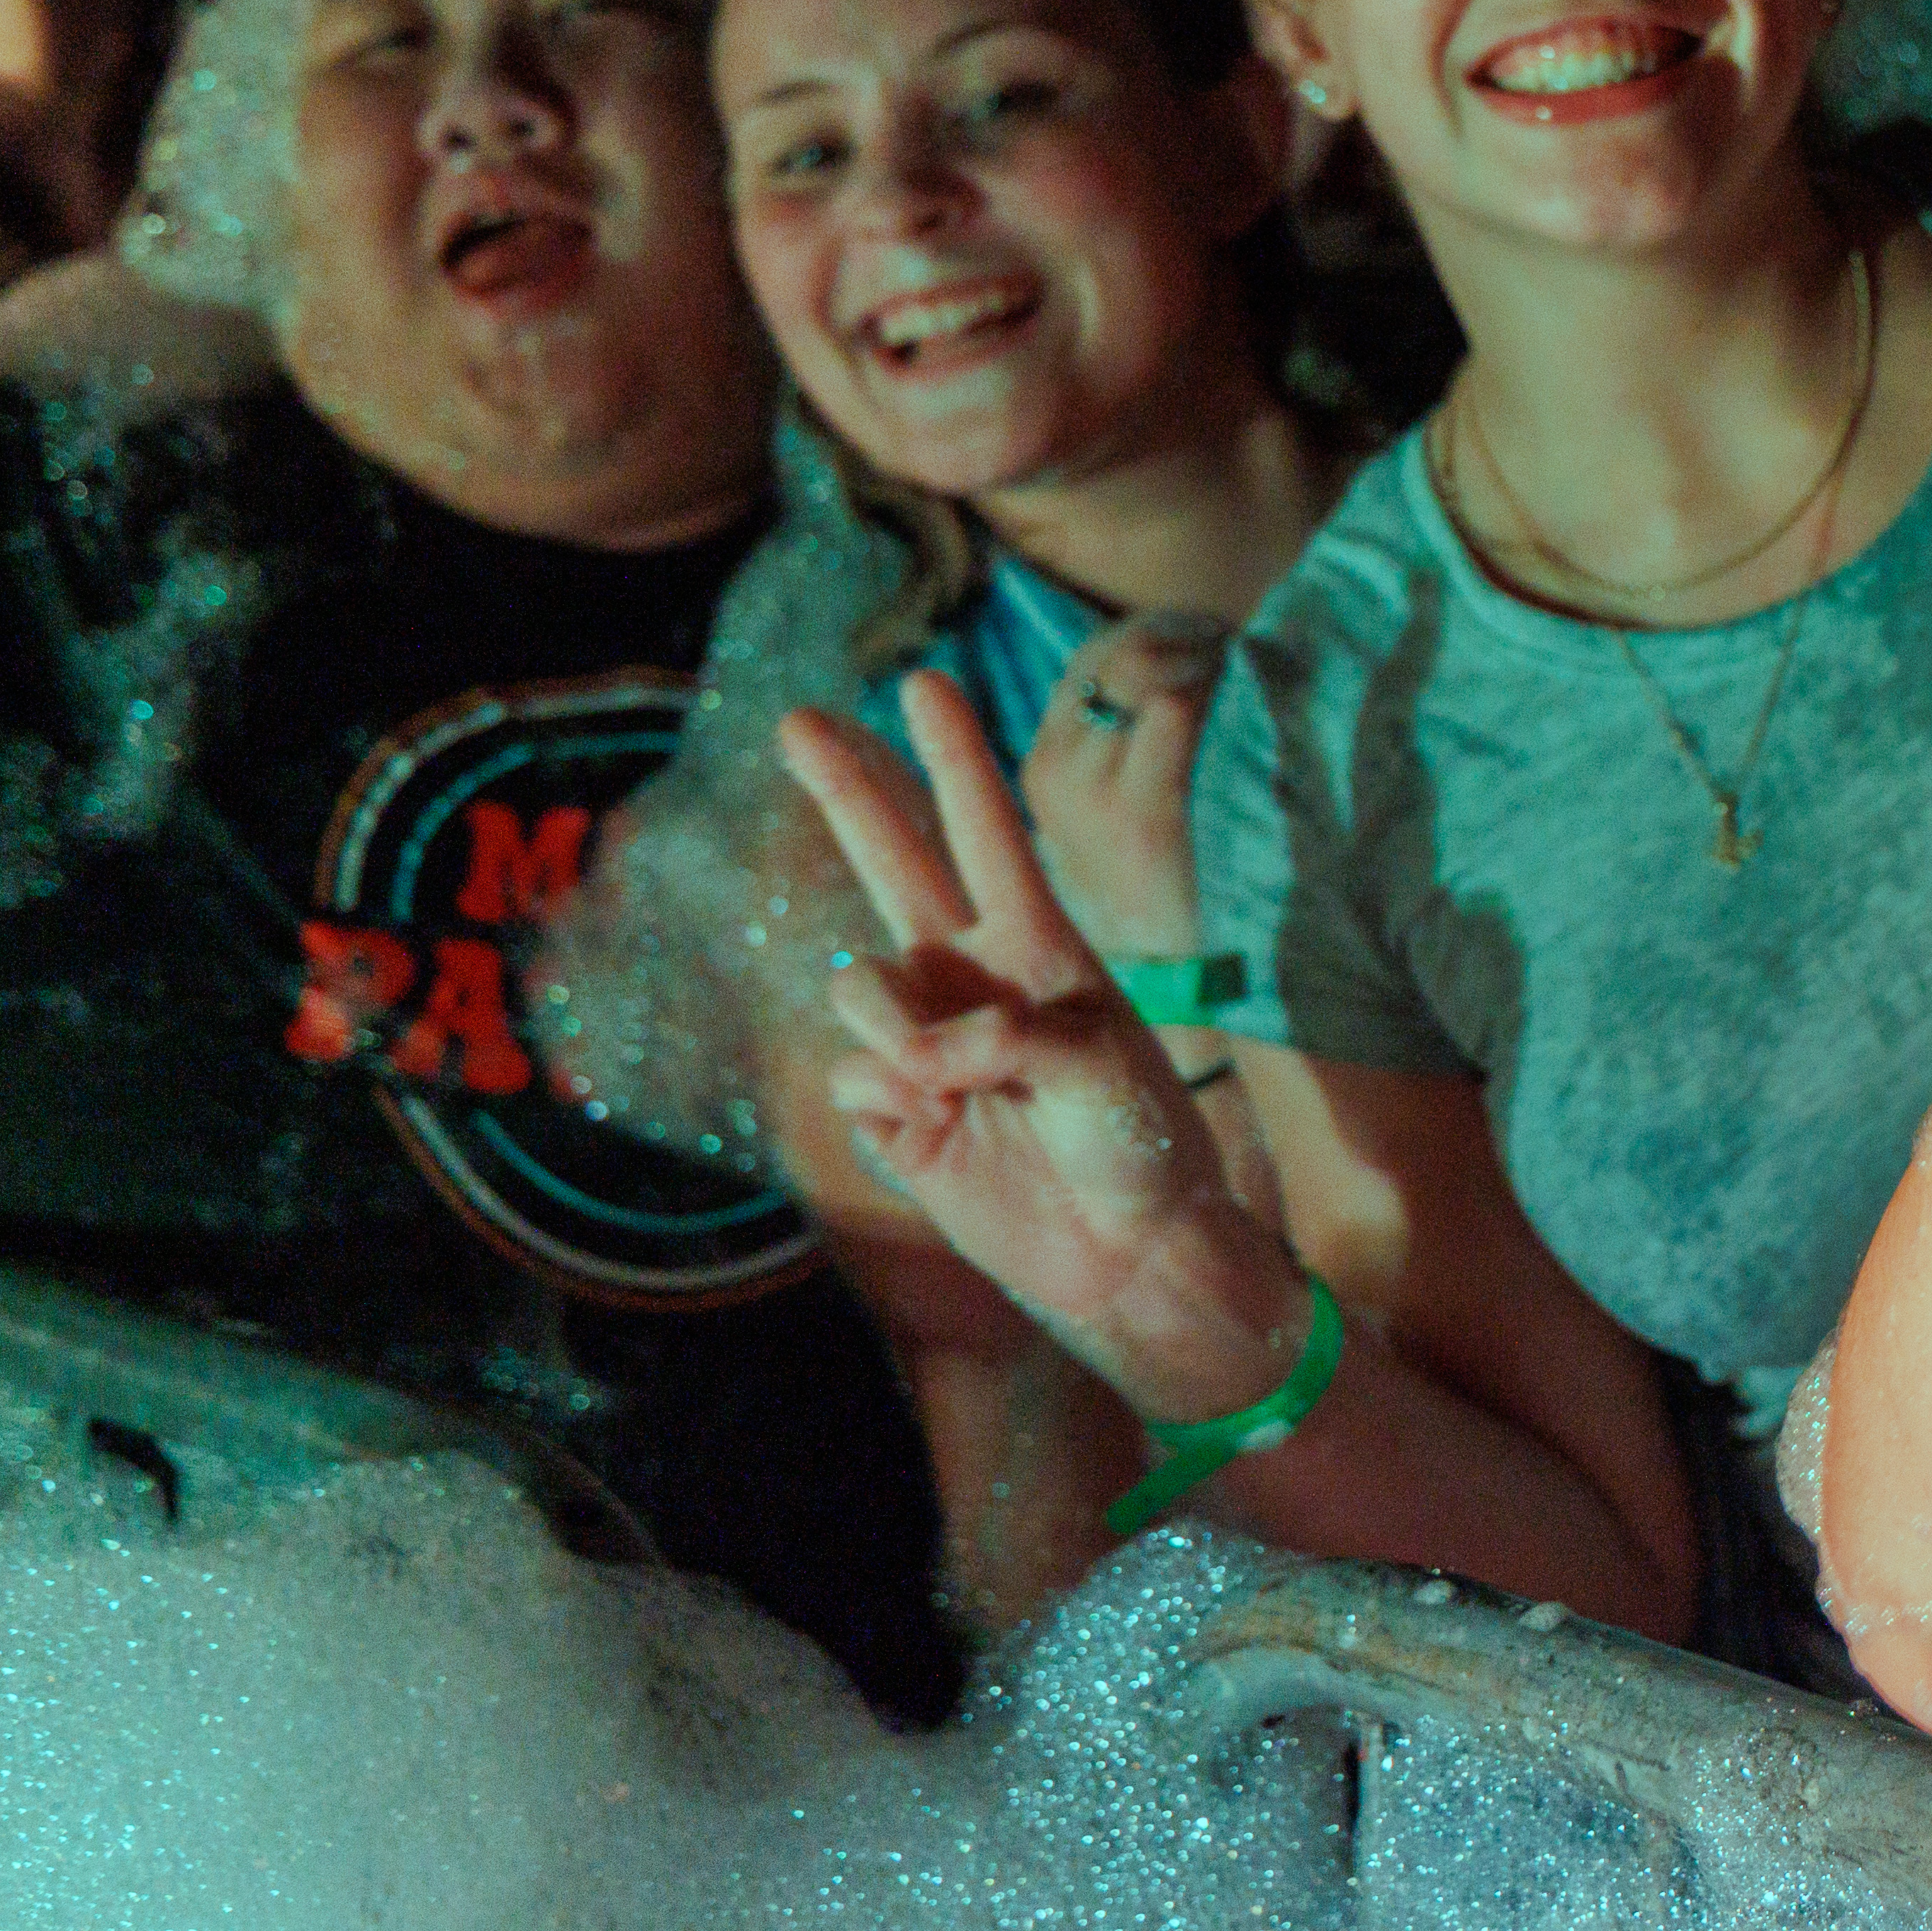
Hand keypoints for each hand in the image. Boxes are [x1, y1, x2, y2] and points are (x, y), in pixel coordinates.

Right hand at [780, 671, 1246, 1367]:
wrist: (1127, 1248)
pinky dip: (891, 1100)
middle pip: (891, 860)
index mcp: (1036, 943)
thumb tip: (911, 1045)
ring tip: (964, 1086)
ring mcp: (923, 1038)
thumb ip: (999, 1031)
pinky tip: (945, 1133)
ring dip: (895, 1028)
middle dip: (846, 787)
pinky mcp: (892, 1108)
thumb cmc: (1136, 1139)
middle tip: (795, 718)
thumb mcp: (1095, 1061)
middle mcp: (969, 974)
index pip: (985, 830)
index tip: (923, 682)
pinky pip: (853, 1076)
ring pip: (856, 985)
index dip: (952, 757)